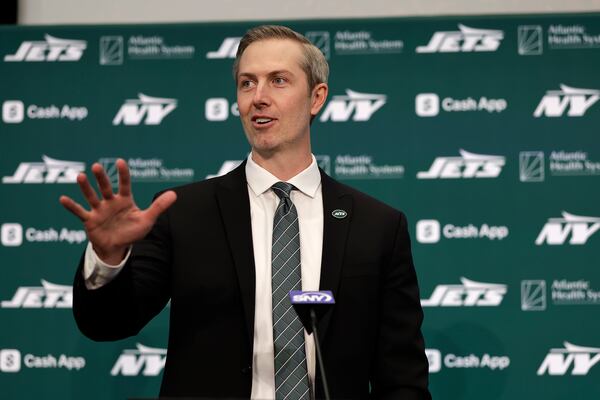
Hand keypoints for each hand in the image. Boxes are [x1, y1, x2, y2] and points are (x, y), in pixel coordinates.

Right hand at [59, 159, 176, 264]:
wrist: (117, 248)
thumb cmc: (132, 232)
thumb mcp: (147, 220)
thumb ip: (159, 207)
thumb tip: (174, 194)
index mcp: (125, 200)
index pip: (124, 184)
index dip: (123, 173)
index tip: (120, 161)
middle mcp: (110, 202)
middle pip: (105, 187)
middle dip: (101, 178)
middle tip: (96, 166)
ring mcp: (99, 210)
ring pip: (91, 196)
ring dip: (85, 187)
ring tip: (80, 176)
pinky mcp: (90, 220)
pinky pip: (79, 212)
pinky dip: (71, 206)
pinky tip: (62, 198)